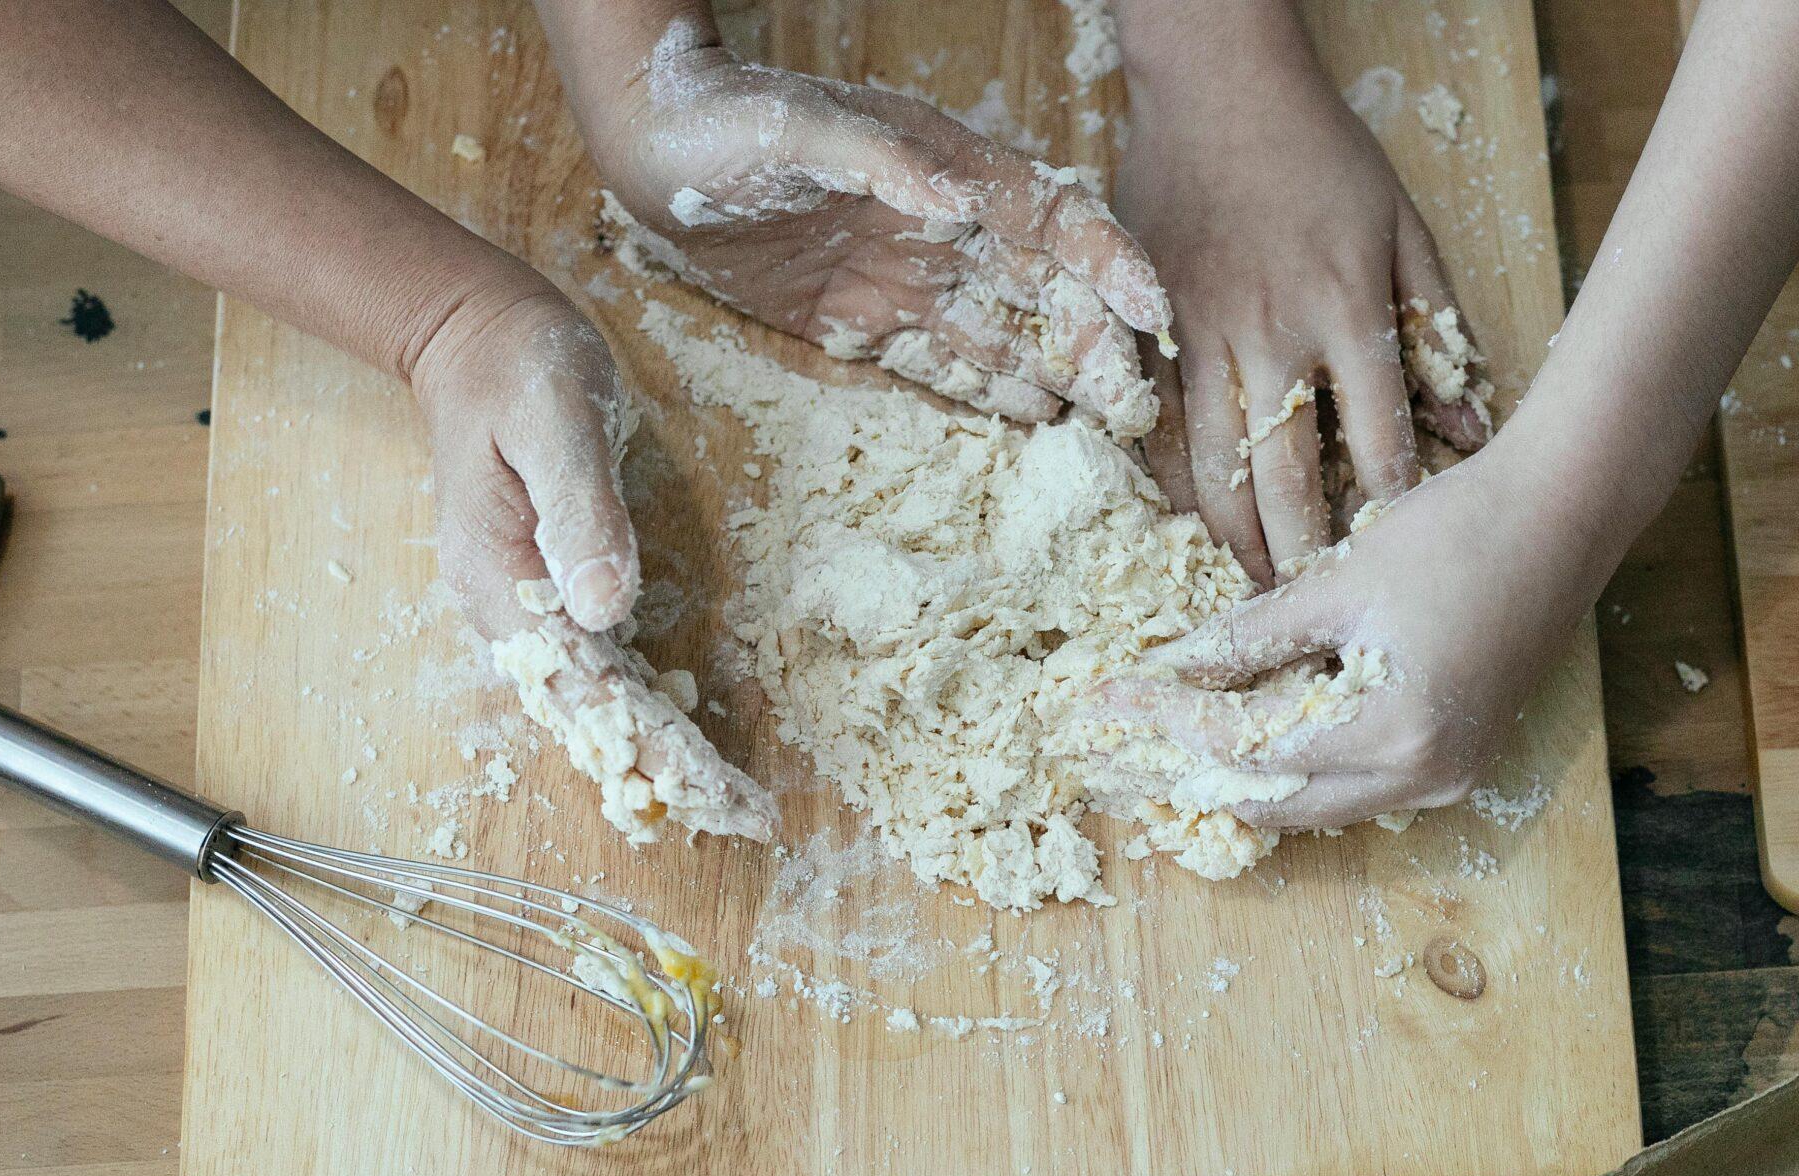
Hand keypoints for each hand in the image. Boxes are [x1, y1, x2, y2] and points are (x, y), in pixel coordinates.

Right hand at [411, 274, 776, 839]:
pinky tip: (686, 742)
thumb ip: (580, 512)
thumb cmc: (520, 369)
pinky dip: (642, 711)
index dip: (651, 747)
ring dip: (659, 752)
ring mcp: (529, 606)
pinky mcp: (552, 591)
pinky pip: (598, 670)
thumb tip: (604, 608)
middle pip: (590, 715)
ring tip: (728, 802)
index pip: (585, 691)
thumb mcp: (556, 423)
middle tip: (747, 819)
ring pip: (595, 703)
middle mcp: (509, 613)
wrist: (478, 336)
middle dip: (666, 770)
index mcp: (501, 583)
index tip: (710, 792)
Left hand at [577, 22, 1171, 433]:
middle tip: (1135, 409)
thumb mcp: (801, 131)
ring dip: (1055, 377)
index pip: (1051, 217)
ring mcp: (903, 276)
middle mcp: (940, 227)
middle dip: (1095, 344)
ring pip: (1000, 333)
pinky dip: (986, 391)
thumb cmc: (725, 123)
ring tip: (1105, 429)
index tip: (1151, 316)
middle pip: (1041, 289)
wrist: (647, 152)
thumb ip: (883, 163)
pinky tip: (1034, 420)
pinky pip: (937, 362)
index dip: (1107, 263)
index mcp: (945, 170)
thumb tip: (955, 197)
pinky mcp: (858, 319)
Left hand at [1102, 452, 1584, 826]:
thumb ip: (1253, 636)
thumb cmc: (1461, 531)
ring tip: (1174, 743)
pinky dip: (1301, 765)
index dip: (1169, 722)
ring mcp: (1448, 777)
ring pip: (1318, 804)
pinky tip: (1252, 733)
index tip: (1109, 701)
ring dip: (1247, 776)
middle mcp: (1424, 777)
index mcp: (1393, 733)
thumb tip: (1173, 667)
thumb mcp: (1341, 581)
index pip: (1248, 746)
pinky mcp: (1459, 759)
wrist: (1567, 512)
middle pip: (1279, 802)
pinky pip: (1358, 785)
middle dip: (1195, 772)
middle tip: (1126, 746)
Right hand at [1116, 22, 1488, 582]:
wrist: (1219, 91)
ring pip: (1215, 471)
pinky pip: (1156, 434)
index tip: (1399, 566)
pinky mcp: (1149, 332)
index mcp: (1345, 313)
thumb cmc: (1323, 159)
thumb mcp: (1404, 230)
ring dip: (1238, 541)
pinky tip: (1196, 526)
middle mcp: (1272, 337)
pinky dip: (1176, 489)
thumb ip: (1436, 331)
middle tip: (1317, 612)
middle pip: (1290, 480)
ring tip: (1259, 588)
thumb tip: (1470, 428)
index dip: (1389, 516)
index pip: (1378, 445)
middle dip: (1305, 558)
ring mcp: (1201, 339)